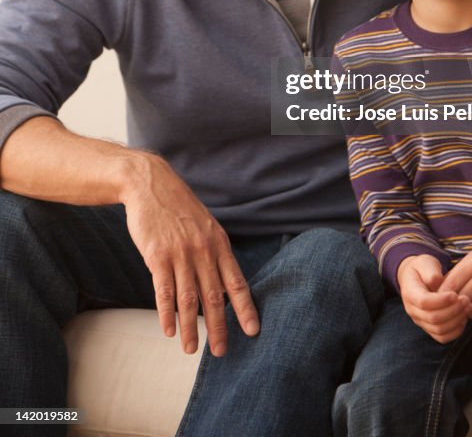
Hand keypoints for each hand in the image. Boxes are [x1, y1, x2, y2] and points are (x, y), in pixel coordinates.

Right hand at [120, 151, 258, 355]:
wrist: (151, 184)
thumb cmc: (179, 208)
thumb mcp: (206, 226)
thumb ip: (214, 254)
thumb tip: (224, 285)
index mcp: (219, 244)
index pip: (237, 282)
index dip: (245, 308)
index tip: (253, 330)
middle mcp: (203, 251)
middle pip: (214, 297)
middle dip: (219, 327)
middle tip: (223, 352)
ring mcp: (180, 254)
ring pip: (189, 299)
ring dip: (191, 328)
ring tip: (192, 350)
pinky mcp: (157, 256)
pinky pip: (164, 291)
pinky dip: (167, 314)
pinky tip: (169, 331)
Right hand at [397, 254, 469, 342]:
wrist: (417, 277)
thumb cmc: (423, 268)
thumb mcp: (425, 262)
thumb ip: (430, 271)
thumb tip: (437, 281)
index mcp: (410, 293)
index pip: (424, 302)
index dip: (441, 301)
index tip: (456, 294)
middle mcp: (413, 310)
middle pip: (433, 318)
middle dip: (453, 310)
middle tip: (467, 300)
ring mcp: (421, 321)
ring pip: (439, 330)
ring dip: (456, 321)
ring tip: (468, 307)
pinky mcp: (429, 328)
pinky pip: (442, 337)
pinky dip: (455, 331)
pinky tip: (463, 318)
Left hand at [441, 234, 471, 325]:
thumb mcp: (471, 259)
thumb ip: (456, 274)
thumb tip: (437, 294)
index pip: (452, 284)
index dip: (442, 296)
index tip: (438, 301)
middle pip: (463, 298)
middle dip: (454, 306)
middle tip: (451, 308)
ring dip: (468, 314)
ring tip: (465, 310)